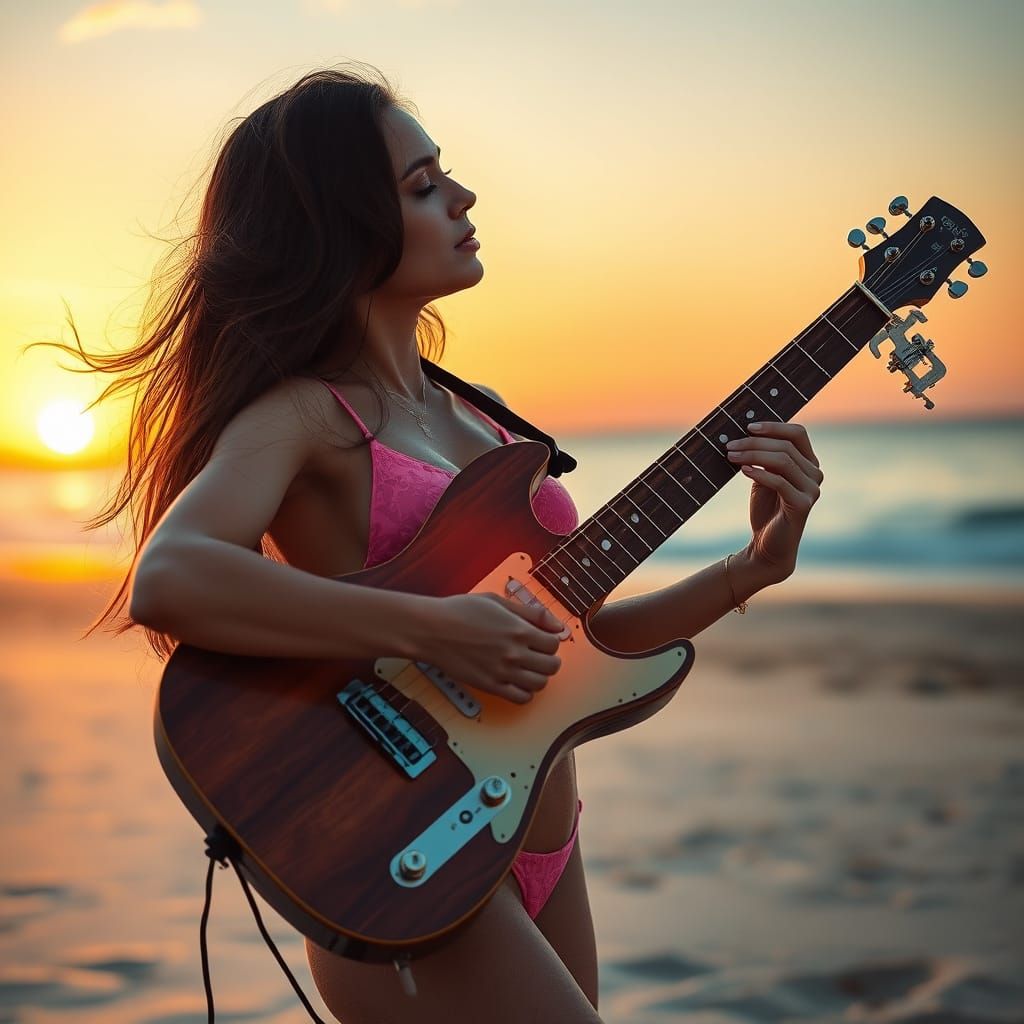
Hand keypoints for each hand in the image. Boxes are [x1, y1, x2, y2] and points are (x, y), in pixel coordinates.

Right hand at [420, 592, 565, 704]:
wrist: (431, 630)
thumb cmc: (460, 611)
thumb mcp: (498, 602)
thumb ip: (531, 613)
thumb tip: (558, 626)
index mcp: (519, 630)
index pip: (554, 644)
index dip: (549, 641)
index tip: (540, 639)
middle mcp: (514, 653)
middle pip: (552, 666)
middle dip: (548, 659)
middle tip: (537, 654)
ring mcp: (502, 672)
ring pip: (540, 684)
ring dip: (538, 676)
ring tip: (526, 667)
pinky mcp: (490, 686)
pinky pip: (521, 698)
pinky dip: (525, 692)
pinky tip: (516, 680)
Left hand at [725, 421, 822, 582]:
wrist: (767, 546)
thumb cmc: (765, 510)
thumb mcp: (763, 477)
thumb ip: (763, 457)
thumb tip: (745, 432)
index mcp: (808, 463)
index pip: (797, 433)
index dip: (774, 426)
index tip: (748, 426)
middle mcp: (815, 474)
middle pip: (786, 446)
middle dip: (754, 443)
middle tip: (729, 445)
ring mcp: (812, 490)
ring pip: (783, 461)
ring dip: (753, 455)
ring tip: (731, 456)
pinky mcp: (803, 505)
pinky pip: (780, 482)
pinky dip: (760, 473)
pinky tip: (743, 471)